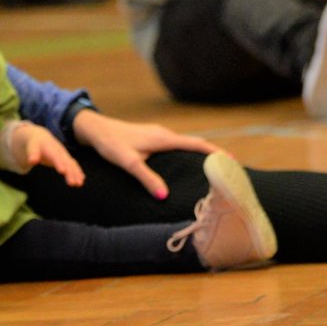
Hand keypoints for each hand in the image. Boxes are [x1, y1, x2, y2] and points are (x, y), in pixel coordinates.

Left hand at [12, 123, 83, 186]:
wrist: (41, 137)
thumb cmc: (35, 144)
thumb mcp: (32, 147)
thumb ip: (32, 154)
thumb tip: (31, 161)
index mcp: (51, 149)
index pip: (55, 157)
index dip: (59, 163)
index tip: (63, 172)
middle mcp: (60, 152)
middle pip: (66, 163)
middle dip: (70, 172)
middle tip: (73, 183)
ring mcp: (64, 155)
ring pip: (72, 165)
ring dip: (76, 174)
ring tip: (79, 184)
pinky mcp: (66, 159)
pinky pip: (74, 165)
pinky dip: (78, 172)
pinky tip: (81, 180)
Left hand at [71, 110, 217, 199]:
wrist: (93, 129)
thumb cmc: (110, 144)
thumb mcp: (128, 163)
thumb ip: (146, 178)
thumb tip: (164, 196)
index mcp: (163, 138)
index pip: (196, 144)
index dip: (215, 152)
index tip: (233, 161)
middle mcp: (163, 134)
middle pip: (195, 143)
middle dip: (213, 154)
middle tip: (229, 169)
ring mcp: (157, 134)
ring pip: (185, 144)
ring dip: (200, 153)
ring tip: (213, 168)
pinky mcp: (150, 137)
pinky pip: (175, 145)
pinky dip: (187, 153)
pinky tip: (186, 164)